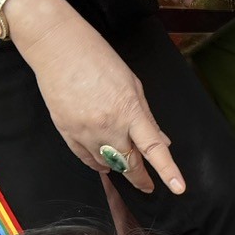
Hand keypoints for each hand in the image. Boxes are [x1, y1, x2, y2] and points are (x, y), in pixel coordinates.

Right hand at [11, 0, 184, 194]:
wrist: (56, 46)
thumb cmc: (97, 58)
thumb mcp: (132, 84)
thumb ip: (146, 116)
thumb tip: (161, 140)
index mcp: (130, 111)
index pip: (154, 148)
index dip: (168, 170)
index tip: (178, 187)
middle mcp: (108, 125)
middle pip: (129, 163)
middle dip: (140, 178)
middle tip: (147, 185)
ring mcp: (85, 131)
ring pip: (107, 164)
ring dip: (118, 167)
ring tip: (124, 166)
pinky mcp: (66, 131)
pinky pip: (85, 158)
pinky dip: (96, 164)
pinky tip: (103, 164)